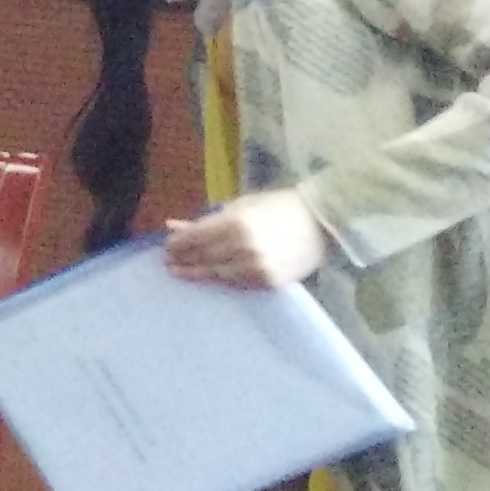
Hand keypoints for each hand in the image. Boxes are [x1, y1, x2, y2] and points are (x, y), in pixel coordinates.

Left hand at [164, 186, 329, 288]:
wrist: (322, 222)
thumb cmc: (279, 207)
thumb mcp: (241, 206)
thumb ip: (206, 220)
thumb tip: (172, 226)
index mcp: (234, 223)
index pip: (194, 238)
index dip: (177, 244)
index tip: (167, 247)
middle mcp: (242, 247)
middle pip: (202, 257)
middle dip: (183, 259)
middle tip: (168, 263)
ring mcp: (256, 267)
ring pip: (217, 274)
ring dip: (197, 274)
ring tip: (181, 272)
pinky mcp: (269, 282)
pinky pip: (238, 284)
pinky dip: (222, 281)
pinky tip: (211, 278)